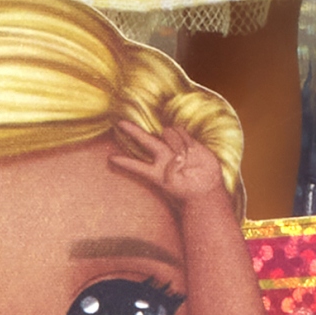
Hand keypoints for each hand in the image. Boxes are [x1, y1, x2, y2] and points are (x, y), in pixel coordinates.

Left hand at [112, 119, 227, 202]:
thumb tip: (175, 154)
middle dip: (133, 132)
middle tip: (120, 123)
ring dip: (175, 143)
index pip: (136, 165)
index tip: (110, 159)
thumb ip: (170, 170)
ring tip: (184, 157)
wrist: (206, 189)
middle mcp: (162, 157)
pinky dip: (185, 140)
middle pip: (145, 140)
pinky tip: (190, 151)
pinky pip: (181, 132)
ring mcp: (174, 148)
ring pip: (167, 133)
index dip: (124, 162)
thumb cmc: (186, 191)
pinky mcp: (187, 141)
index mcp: (155, 172)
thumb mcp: (173, 186)